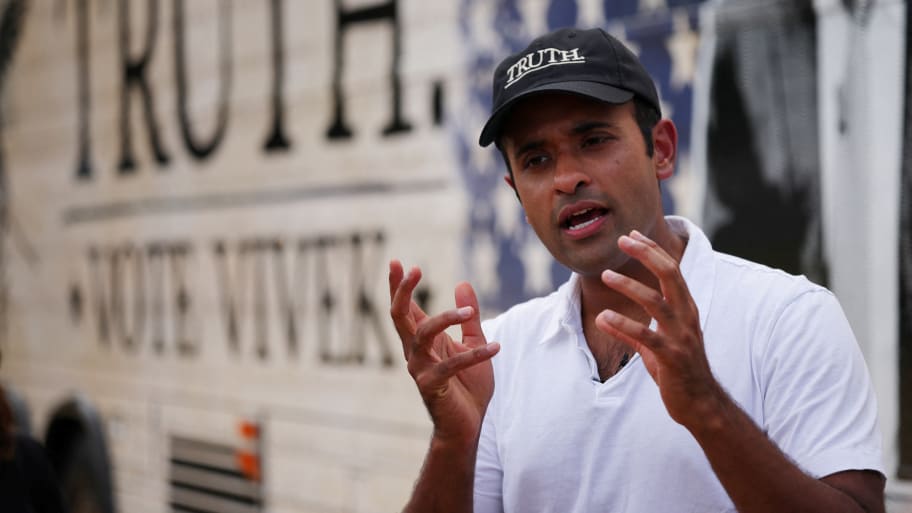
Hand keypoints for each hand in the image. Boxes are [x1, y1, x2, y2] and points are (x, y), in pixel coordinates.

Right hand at [389, 260, 499, 441]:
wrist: (468, 424)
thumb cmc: (468, 385)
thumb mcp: (473, 342)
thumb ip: (468, 316)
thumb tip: (462, 283)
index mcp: (423, 340)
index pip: (406, 309)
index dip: (399, 286)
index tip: (396, 261)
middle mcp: (415, 352)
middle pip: (400, 316)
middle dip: (403, 291)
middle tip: (414, 269)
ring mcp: (420, 369)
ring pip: (422, 335)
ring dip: (445, 319)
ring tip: (469, 312)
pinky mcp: (432, 386)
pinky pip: (451, 365)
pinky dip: (475, 355)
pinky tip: (497, 347)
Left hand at [594, 231, 724, 428]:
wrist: (701, 405)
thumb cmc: (679, 373)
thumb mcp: (657, 347)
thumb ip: (634, 331)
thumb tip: (604, 319)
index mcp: (686, 310)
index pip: (671, 271)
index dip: (652, 251)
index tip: (632, 235)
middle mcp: (686, 318)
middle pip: (669, 276)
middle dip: (646, 254)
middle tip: (622, 240)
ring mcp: (681, 337)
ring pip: (656, 302)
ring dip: (629, 286)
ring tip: (606, 274)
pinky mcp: (671, 357)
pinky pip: (646, 337)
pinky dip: (623, 325)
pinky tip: (603, 317)